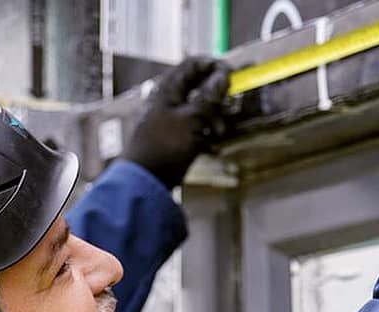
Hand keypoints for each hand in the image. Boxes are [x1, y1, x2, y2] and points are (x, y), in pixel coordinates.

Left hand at [123, 57, 230, 188]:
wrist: (146, 181)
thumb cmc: (166, 145)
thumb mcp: (192, 120)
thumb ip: (209, 97)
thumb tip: (222, 76)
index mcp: (169, 88)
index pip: (193, 64)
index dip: (214, 66)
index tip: (233, 76)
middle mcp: (169, 99)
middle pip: (199, 87)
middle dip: (217, 98)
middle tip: (230, 108)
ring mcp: (172, 119)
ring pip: (200, 109)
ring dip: (214, 119)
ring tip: (220, 134)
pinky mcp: (175, 138)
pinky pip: (196, 129)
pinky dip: (206, 135)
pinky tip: (213, 148)